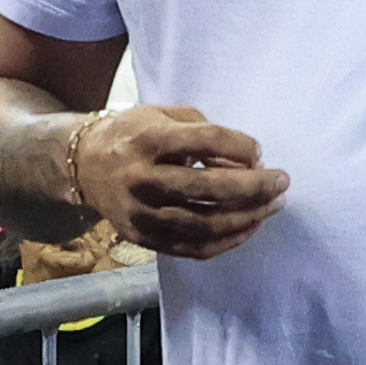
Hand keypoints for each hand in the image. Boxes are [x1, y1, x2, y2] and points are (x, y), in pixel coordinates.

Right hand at [75, 104, 287, 260]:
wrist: (83, 166)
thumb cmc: (134, 135)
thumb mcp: (163, 116)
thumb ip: (204, 131)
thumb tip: (248, 160)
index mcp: (148, 140)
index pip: (206, 142)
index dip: (241, 146)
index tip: (259, 151)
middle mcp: (142, 179)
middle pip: (209, 188)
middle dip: (254, 186)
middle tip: (282, 182)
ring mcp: (142, 214)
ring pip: (206, 225)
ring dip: (248, 217)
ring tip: (272, 206)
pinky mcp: (144, 238)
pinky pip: (195, 249)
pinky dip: (228, 241)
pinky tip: (248, 226)